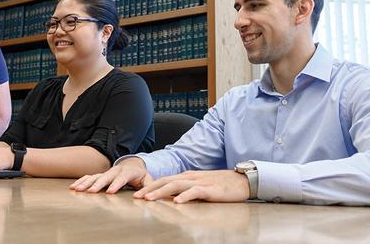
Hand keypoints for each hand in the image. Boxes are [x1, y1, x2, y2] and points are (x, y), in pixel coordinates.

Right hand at [70, 157, 152, 192]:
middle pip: (105, 177)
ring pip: (95, 177)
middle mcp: (115, 170)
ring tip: (77, 189)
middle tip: (91, 192)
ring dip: (86, 183)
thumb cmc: (141, 175)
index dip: (115, 185)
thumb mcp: (148, 180)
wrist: (133, 164)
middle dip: (98, 184)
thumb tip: (144, 197)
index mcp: (127, 172)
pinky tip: (73, 187)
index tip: (110, 192)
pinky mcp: (100, 175)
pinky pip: (89, 177)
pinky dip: (81, 181)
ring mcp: (106, 172)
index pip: (121, 178)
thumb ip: (147, 187)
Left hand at [133, 170, 249, 202]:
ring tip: (149, 199)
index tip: (137, 194)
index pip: (164, 180)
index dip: (149, 186)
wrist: (242, 180)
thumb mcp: (200, 186)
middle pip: (165, 181)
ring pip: (175, 185)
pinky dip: (184, 196)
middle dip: (149, 189)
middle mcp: (190, 177)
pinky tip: (177, 202)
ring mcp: (199, 182)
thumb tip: (171, 197)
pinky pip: (195, 192)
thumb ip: (186, 190)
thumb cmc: (221, 185)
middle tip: (136, 197)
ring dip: (161, 192)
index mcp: (187, 176)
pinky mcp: (210, 189)